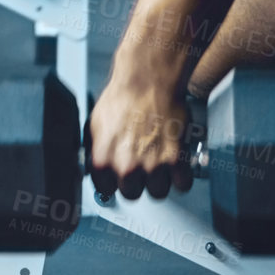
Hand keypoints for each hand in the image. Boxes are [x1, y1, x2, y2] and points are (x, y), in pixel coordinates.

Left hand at [86, 72, 194, 201]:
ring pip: (158, 192)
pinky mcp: (175, 160)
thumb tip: (93, 166)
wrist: (148, 81)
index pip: (106, 190)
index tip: (119, 176)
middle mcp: (126, 168)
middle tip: (140, 165)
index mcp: (103, 161)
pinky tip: (174, 163)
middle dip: (137, 181)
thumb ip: (95, 150)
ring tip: (158, 162)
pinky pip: (181, 184)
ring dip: (160, 180)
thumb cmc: (123, 98)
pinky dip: (181, 175)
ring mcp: (152, 166)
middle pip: (133, 194)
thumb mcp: (95, 125)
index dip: (114, 181)